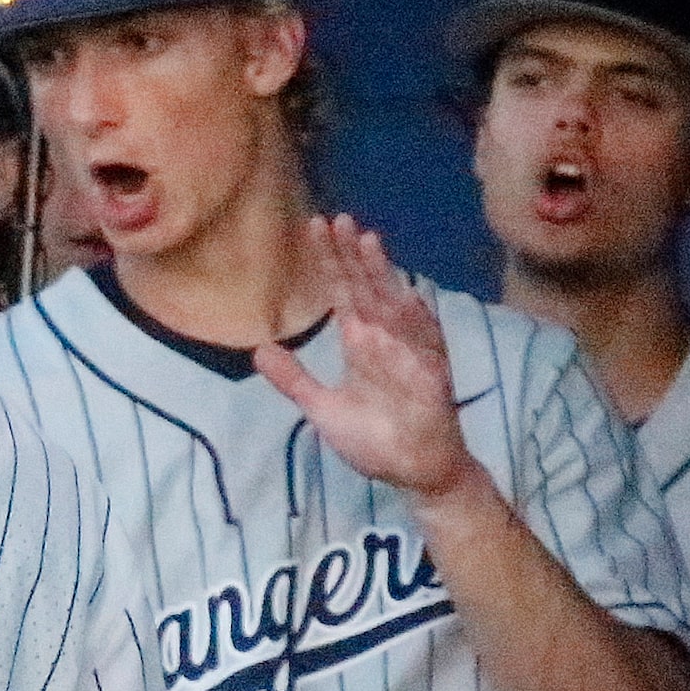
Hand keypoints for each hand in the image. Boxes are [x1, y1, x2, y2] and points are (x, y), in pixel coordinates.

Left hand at [251, 215, 480, 504]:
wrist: (413, 472)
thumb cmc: (375, 438)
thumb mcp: (322, 408)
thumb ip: (294, 379)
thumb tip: (258, 349)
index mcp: (362, 341)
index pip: (342, 291)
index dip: (329, 261)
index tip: (313, 226)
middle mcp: (386, 338)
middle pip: (366, 287)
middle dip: (352, 254)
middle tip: (336, 218)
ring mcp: (411, 354)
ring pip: (394, 305)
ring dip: (383, 275)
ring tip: (367, 241)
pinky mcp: (431, 378)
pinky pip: (420, 348)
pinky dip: (409, 327)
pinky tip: (398, 299)